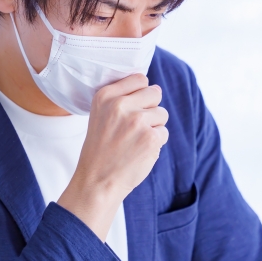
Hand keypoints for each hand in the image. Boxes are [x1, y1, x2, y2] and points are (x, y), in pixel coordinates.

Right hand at [57, 74, 168, 240]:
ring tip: (135, 140)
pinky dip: (156, 143)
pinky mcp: (151, 137)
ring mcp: (137, 121)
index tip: (133, 107)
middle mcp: (120, 105)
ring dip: (154, 127)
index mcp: (105, 96)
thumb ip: (122, 98)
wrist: (97, 181)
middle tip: (135, 127)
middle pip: (155, 93)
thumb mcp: (100, 115)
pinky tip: (140, 150)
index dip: (141, 93)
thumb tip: (155, 88)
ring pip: (162, 113)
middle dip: (150, 109)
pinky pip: (164, 132)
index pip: (139, 78)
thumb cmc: (101, 149)